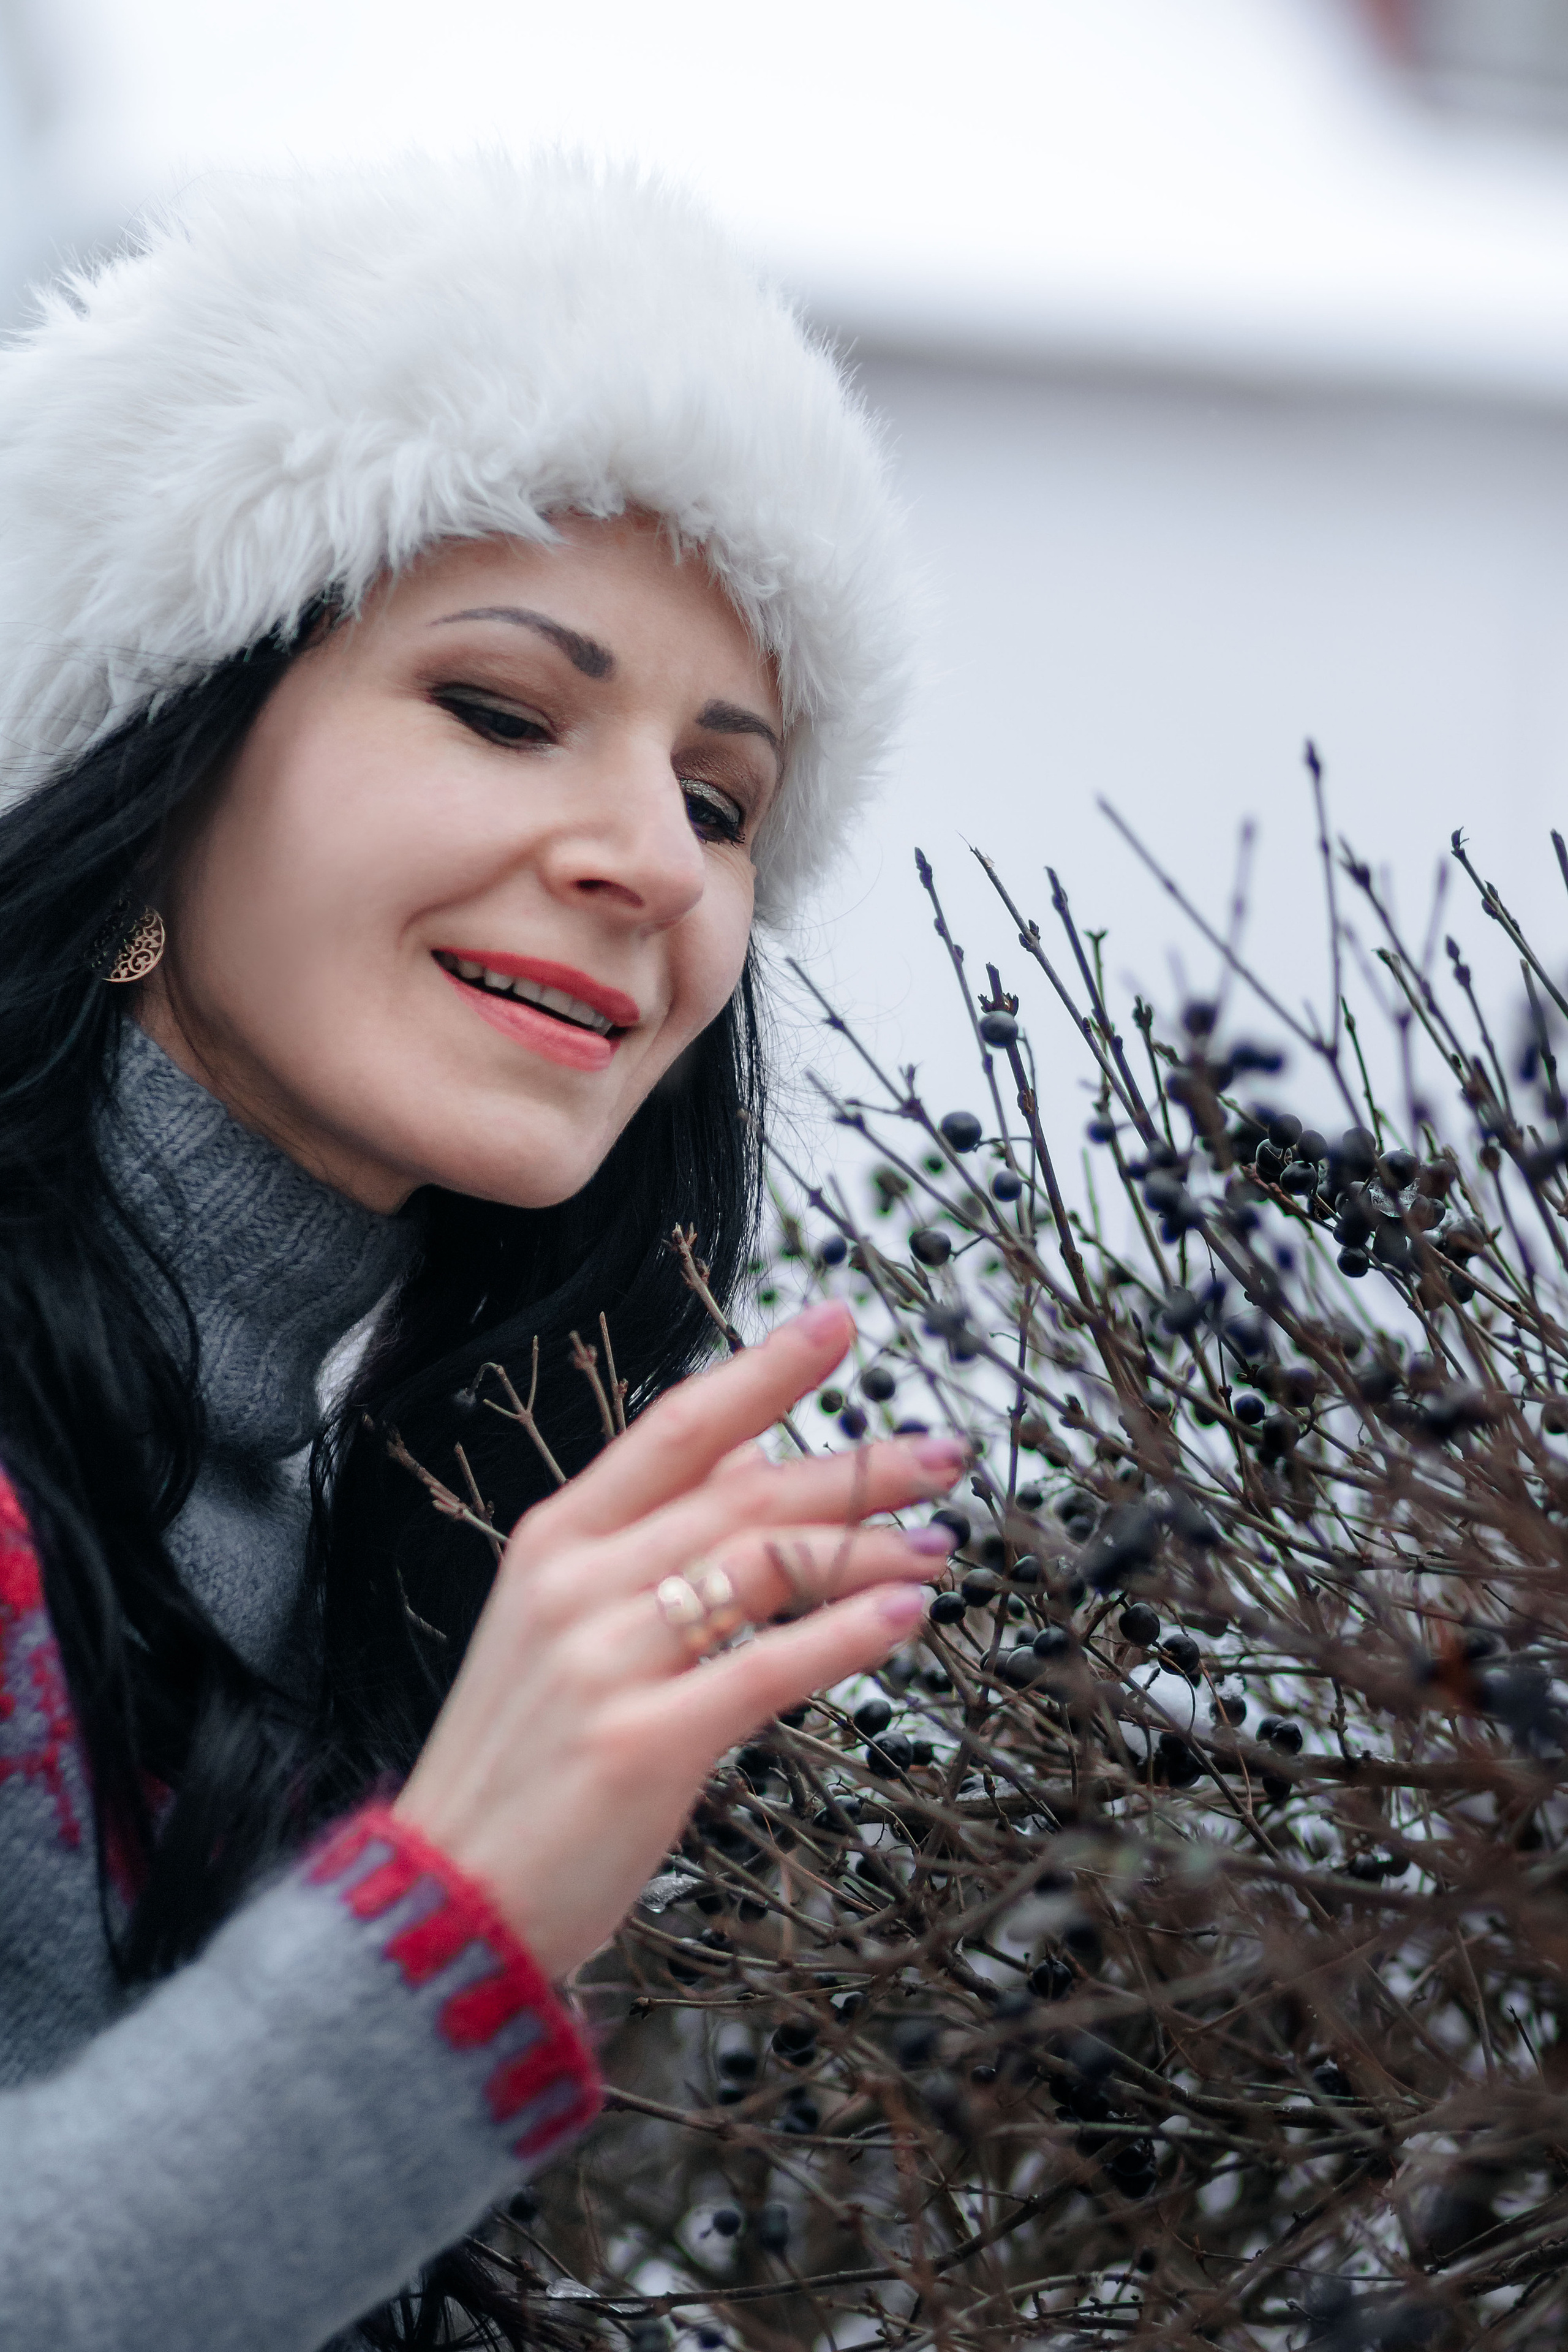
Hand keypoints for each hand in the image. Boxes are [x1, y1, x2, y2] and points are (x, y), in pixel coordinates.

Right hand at [394, 1300, 964, 1979]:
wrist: (446, 1900)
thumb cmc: (521, 1763)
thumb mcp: (560, 1626)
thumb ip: (647, 1545)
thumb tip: (748, 1468)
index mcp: (556, 1541)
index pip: (677, 1428)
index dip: (763, 1371)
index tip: (837, 1322)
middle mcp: (577, 1584)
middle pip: (741, 1494)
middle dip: (855, 1468)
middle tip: (942, 1452)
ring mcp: (604, 1661)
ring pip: (762, 1568)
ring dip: (867, 1548)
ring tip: (940, 1544)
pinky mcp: (640, 1742)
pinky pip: (764, 1668)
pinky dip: (845, 1635)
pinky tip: (905, 1616)